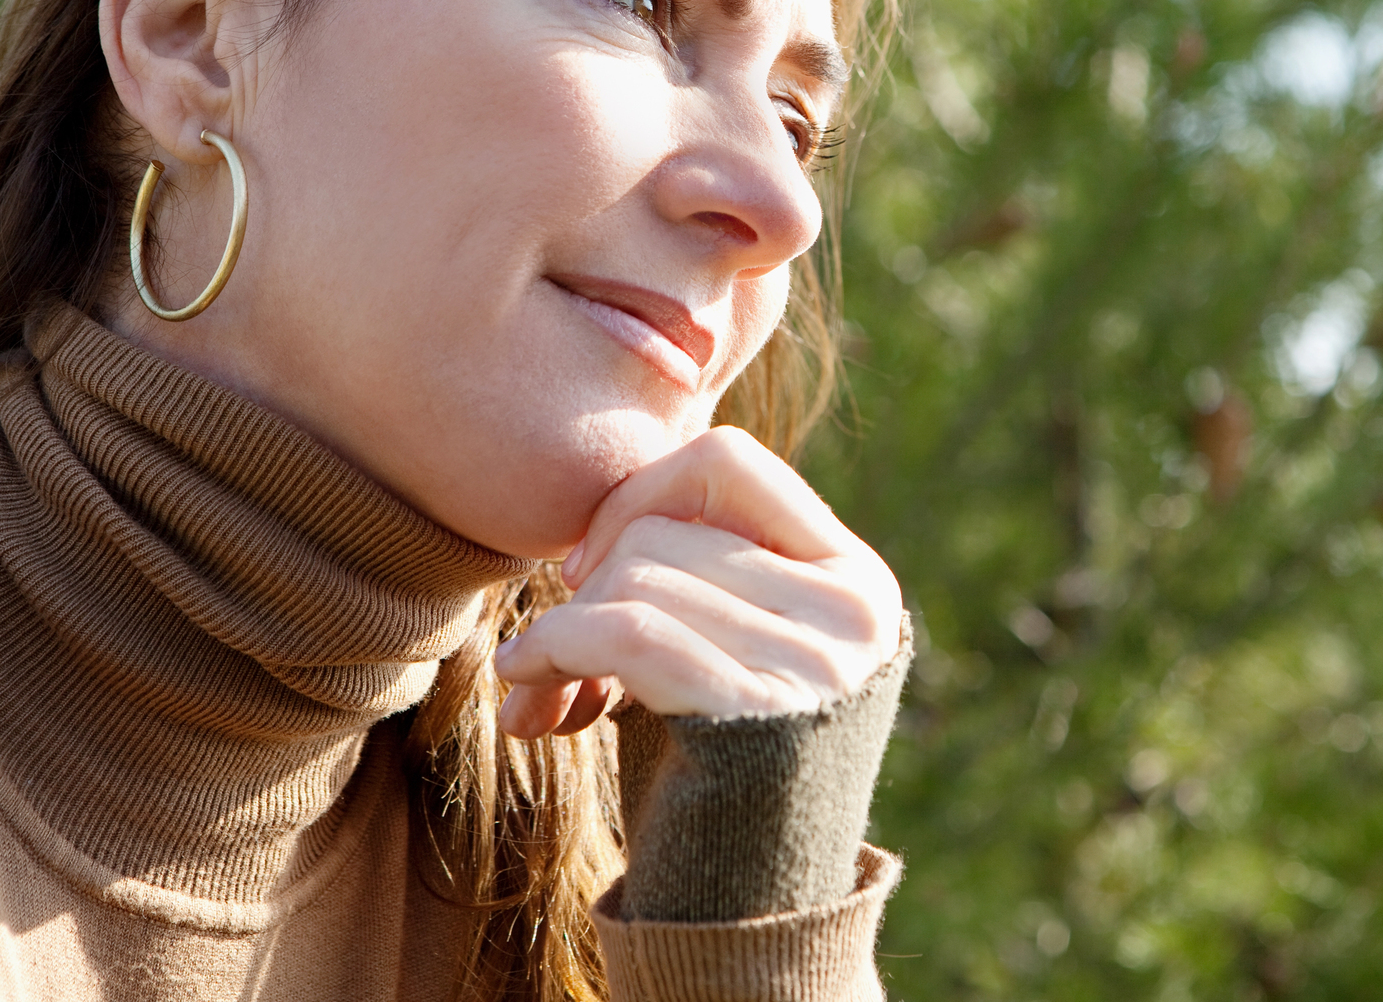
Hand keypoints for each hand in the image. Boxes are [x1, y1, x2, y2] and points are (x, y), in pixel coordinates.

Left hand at [493, 426, 902, 737]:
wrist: (744, 918)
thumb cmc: (712, 774)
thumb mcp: (725, 648)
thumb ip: (694, 572)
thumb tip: (586, 524)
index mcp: (856, 581)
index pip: (730, 464)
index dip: (641, 496)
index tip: (593, 567)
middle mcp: (856, 615)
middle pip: (666, 528)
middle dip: (588, 583)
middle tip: (562, 653)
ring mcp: (820, 667)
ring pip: (636, 578)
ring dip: (563, 630)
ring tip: (553, 692)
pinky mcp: (760, 720)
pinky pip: (627, 632)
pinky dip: (554, 648)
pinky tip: (526, 689)